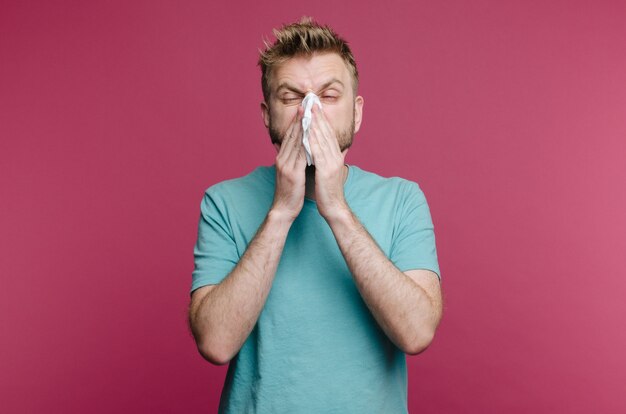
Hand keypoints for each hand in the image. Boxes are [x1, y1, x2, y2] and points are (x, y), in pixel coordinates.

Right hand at [270, 107, 306, 222]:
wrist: (284, 208)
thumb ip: (295, 159)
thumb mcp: (292, 172)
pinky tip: (312, 135)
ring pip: (296, 141)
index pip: (290, 135)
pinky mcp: (292, 173)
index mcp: (282, 157)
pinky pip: (301, 155)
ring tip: (310, 113)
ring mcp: (286, 165)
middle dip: (300, 118)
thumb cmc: (291, 192)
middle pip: (292, 134)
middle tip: (306, 103)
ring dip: (303, 126)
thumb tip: (303, 149)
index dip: (297, 120)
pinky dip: (306, 143)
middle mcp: (282, 158)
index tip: (304, 107)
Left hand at [308, 105, 349, 221]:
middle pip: (326, 131)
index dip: (321, 118)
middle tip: (312, 101)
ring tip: (309, 111)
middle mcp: (336, 156)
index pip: (328, 132)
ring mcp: (332, 162)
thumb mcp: (325, 169)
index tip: (315, 105)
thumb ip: (322, 157)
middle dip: (318, 116)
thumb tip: (315, 147)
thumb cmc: (327, 190)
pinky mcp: (327, 170)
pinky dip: (313, 141)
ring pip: (323, 139)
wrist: (333, 207)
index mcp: (335, 155)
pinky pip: (318, 152)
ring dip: (315, 124)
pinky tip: (307, 132)